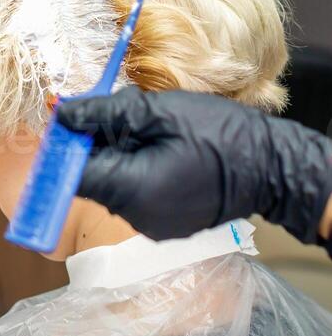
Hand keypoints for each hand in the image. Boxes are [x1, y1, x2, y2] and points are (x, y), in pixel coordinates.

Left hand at [57, 87, 331, 243]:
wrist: (271, 165)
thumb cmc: (218, 133)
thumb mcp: (157, 112)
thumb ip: (105, 114)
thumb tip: (63, 114)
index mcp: (133, 191)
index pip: (75, 176)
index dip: (64, 147)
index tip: (64, 118)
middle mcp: (137, 217)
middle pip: (92, 179)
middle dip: (92, 144)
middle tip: (111, 111)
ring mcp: (152, 224)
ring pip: (113, 184)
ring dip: (115, 153)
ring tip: (142, 124)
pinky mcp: (165, 221)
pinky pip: (133, 192)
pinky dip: (133, 167)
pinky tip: (155, 143)